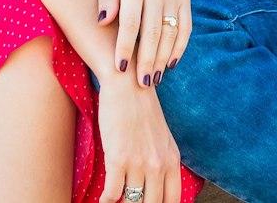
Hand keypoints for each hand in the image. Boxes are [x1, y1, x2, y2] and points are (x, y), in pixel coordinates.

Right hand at [96, 78, 181, 202]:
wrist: (127, 86)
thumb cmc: (142, 111)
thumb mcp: (162, 138)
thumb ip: (163, 162)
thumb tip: (156, 186)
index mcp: (172, 160)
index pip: (172, 200)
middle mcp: (158, 164)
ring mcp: (138, 163)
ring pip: (132, 202)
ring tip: (116, 202)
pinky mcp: (118, 159)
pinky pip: (112, 193)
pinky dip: (106, 200)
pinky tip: (104, 199)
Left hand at [97, 0, 191, 87]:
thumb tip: (102, 21)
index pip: (130, 21)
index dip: (125, 46)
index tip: (119, 68)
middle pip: (153, 31)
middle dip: (147, 60)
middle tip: (141, 84)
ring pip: (171, 32)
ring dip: (163, 58)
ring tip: (154, 79)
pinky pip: (186, 27)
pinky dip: (180, 47)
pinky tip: (171, 63)